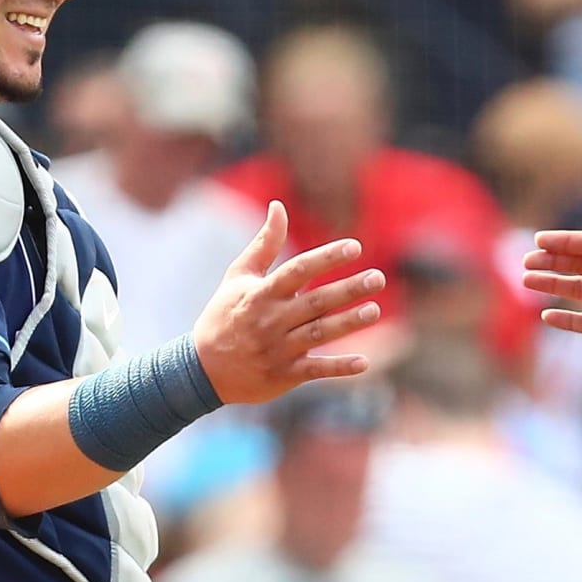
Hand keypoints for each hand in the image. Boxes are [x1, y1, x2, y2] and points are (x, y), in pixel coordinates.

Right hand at [193, 200, 384, 403]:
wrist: (203, 369)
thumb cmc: (225, 314)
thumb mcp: (238, 277)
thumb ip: (264, 243)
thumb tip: (279, 206)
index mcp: (261, 293)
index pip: (297, 270)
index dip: (326, 258)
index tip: (355, 247)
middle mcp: (271, 320)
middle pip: (315, 302)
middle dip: (347, 289)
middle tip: (378, 278)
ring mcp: (278, 349)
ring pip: (319, 333)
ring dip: (348, 323)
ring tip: (375, 310)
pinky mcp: (284, 375)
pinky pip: (315, 370)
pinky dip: (339, 368)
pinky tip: (364, 363)